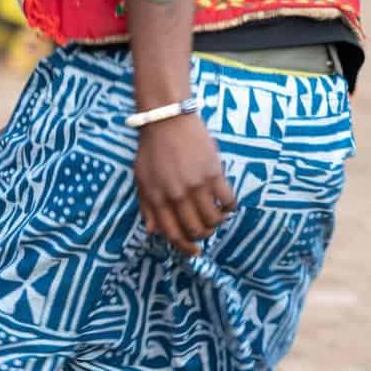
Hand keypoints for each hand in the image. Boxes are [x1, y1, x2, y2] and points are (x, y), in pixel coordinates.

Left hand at [134, 110, 235, 257]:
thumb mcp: (141, 179)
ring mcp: (196, 186)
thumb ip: (147, 206)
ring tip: (216, 217)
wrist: (166, 120)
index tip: (193, 250)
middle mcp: (177, 196)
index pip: (173, 234)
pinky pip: (228, 201)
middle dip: (202, 236)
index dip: (184, 247)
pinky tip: (225, 204)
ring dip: (216, 224)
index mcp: (158, 199)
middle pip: (195, 230)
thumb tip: (153, 231)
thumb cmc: (152, 149)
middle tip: (205, 230)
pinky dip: (229, 208)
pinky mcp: (213, 173)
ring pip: (213, 220)